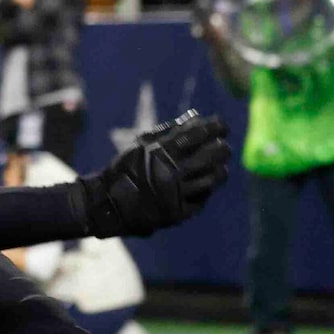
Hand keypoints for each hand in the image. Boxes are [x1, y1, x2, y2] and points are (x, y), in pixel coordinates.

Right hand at [77, 109, 230, 236]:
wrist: (108, 204)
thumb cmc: (125, 170)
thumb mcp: (142, 146)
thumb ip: (169, 134)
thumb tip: (196, 120)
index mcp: (160, 153)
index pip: (196, 135)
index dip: (214, 127)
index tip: (223, 125)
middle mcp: (169, 174)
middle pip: (209, 156)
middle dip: (222, 149)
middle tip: (225, 146)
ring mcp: (174, 195)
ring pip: (210, 179)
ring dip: (220, 170)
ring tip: (221, 166)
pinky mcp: (177, 214)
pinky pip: (201, 199)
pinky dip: (207, 189)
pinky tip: (207, 184)